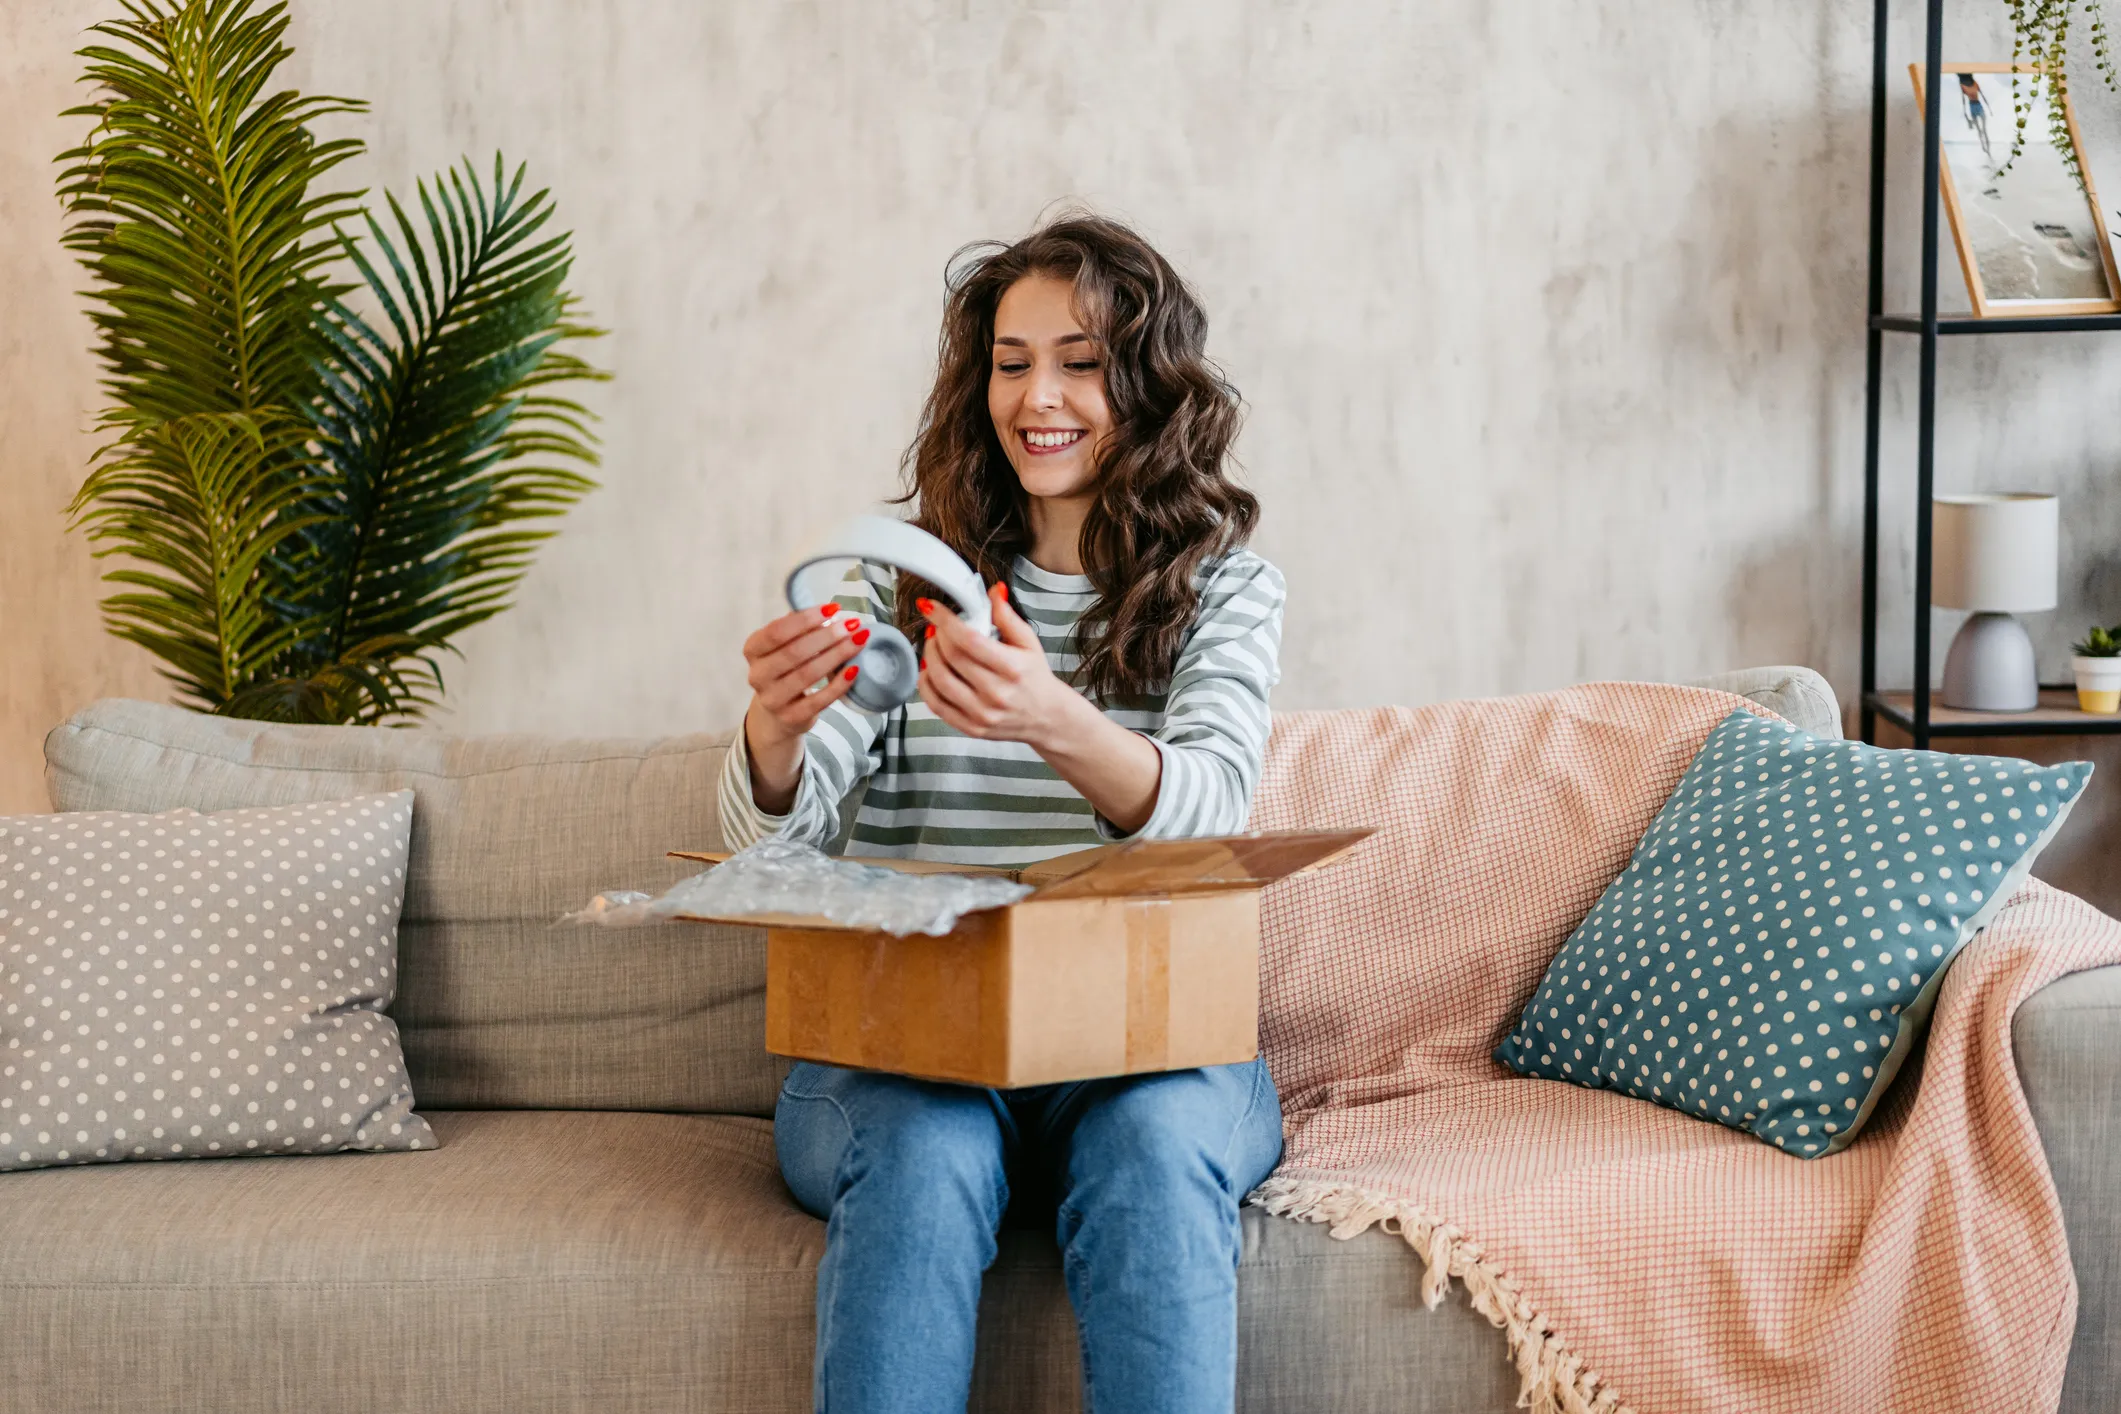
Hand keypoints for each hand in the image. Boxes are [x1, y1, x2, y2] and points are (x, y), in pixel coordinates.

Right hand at [744, 605, 867, 749]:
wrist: (778, 714)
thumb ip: (800, 628)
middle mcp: (758, 675)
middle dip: (827, 636)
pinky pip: (819, 700)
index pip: (777, 631)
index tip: (834, 608)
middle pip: (794, 652)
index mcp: (753, 650)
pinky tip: (854, 669)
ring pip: (808, 674)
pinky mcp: (791, 718)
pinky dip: (839, 684)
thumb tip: (830, 613)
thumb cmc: (786, 670)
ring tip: (858, 641)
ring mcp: (773, 699)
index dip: (806, 619)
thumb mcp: (784, 646)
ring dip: (837, 655)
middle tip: (852, 625)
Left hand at [917, 583, 1084, 748]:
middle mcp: (996, 693)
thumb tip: (993, 592)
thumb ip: (1007, 617)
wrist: (1046, 718)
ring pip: (939, 680)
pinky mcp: (970, 727)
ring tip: (933, 645)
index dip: (945, 620)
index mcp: (1012, 668)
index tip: (932, 607)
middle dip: (936, 635)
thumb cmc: (1035, 678)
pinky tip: (929, 670)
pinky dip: (926, 684)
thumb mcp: (1029, 643)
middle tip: (936, 626)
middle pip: (951, 657)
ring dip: (929, 657)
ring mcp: (981, 713)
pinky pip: (936, 705)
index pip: (969, 639)